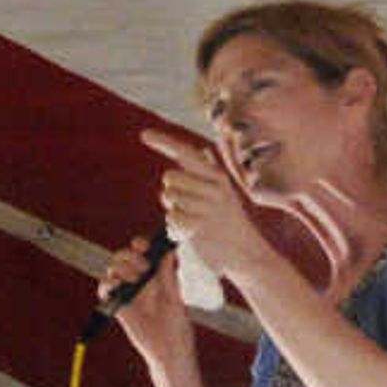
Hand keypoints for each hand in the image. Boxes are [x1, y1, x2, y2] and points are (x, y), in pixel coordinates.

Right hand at [96, 229, 194, 373]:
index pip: (144, 252)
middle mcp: (141, 280)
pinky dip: (107, 284)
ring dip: (121, 269)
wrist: (167, 348)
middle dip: (130, 255)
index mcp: (157, 274)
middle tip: (143, 266)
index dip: (141, 244)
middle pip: (125, 257)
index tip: (142, 245)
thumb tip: (167, 252)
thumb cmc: (177, 324)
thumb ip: (168, 275)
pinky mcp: (118, 305)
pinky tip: (117, 286)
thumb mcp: (175, 297)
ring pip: (114, 269)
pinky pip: (105, 288)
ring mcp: (128, 292)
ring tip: (135, 280)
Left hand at [139, 129, 264, 297]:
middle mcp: (214, 186)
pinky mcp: (199, 225)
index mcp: (217, 176)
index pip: (186, 153)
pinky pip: (170, 219)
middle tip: (187, 208)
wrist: (244, 251)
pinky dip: (175, 230)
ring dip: (174, 213)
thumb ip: (210, 172)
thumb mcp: (224, 193)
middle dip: (171, 193)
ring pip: (169, 198)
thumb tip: (204, 151)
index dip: (163, 141)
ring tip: (193, 222)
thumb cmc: (228, 221)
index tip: (143, 134)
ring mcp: (207, 205)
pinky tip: (190, 234)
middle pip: (170, 177)